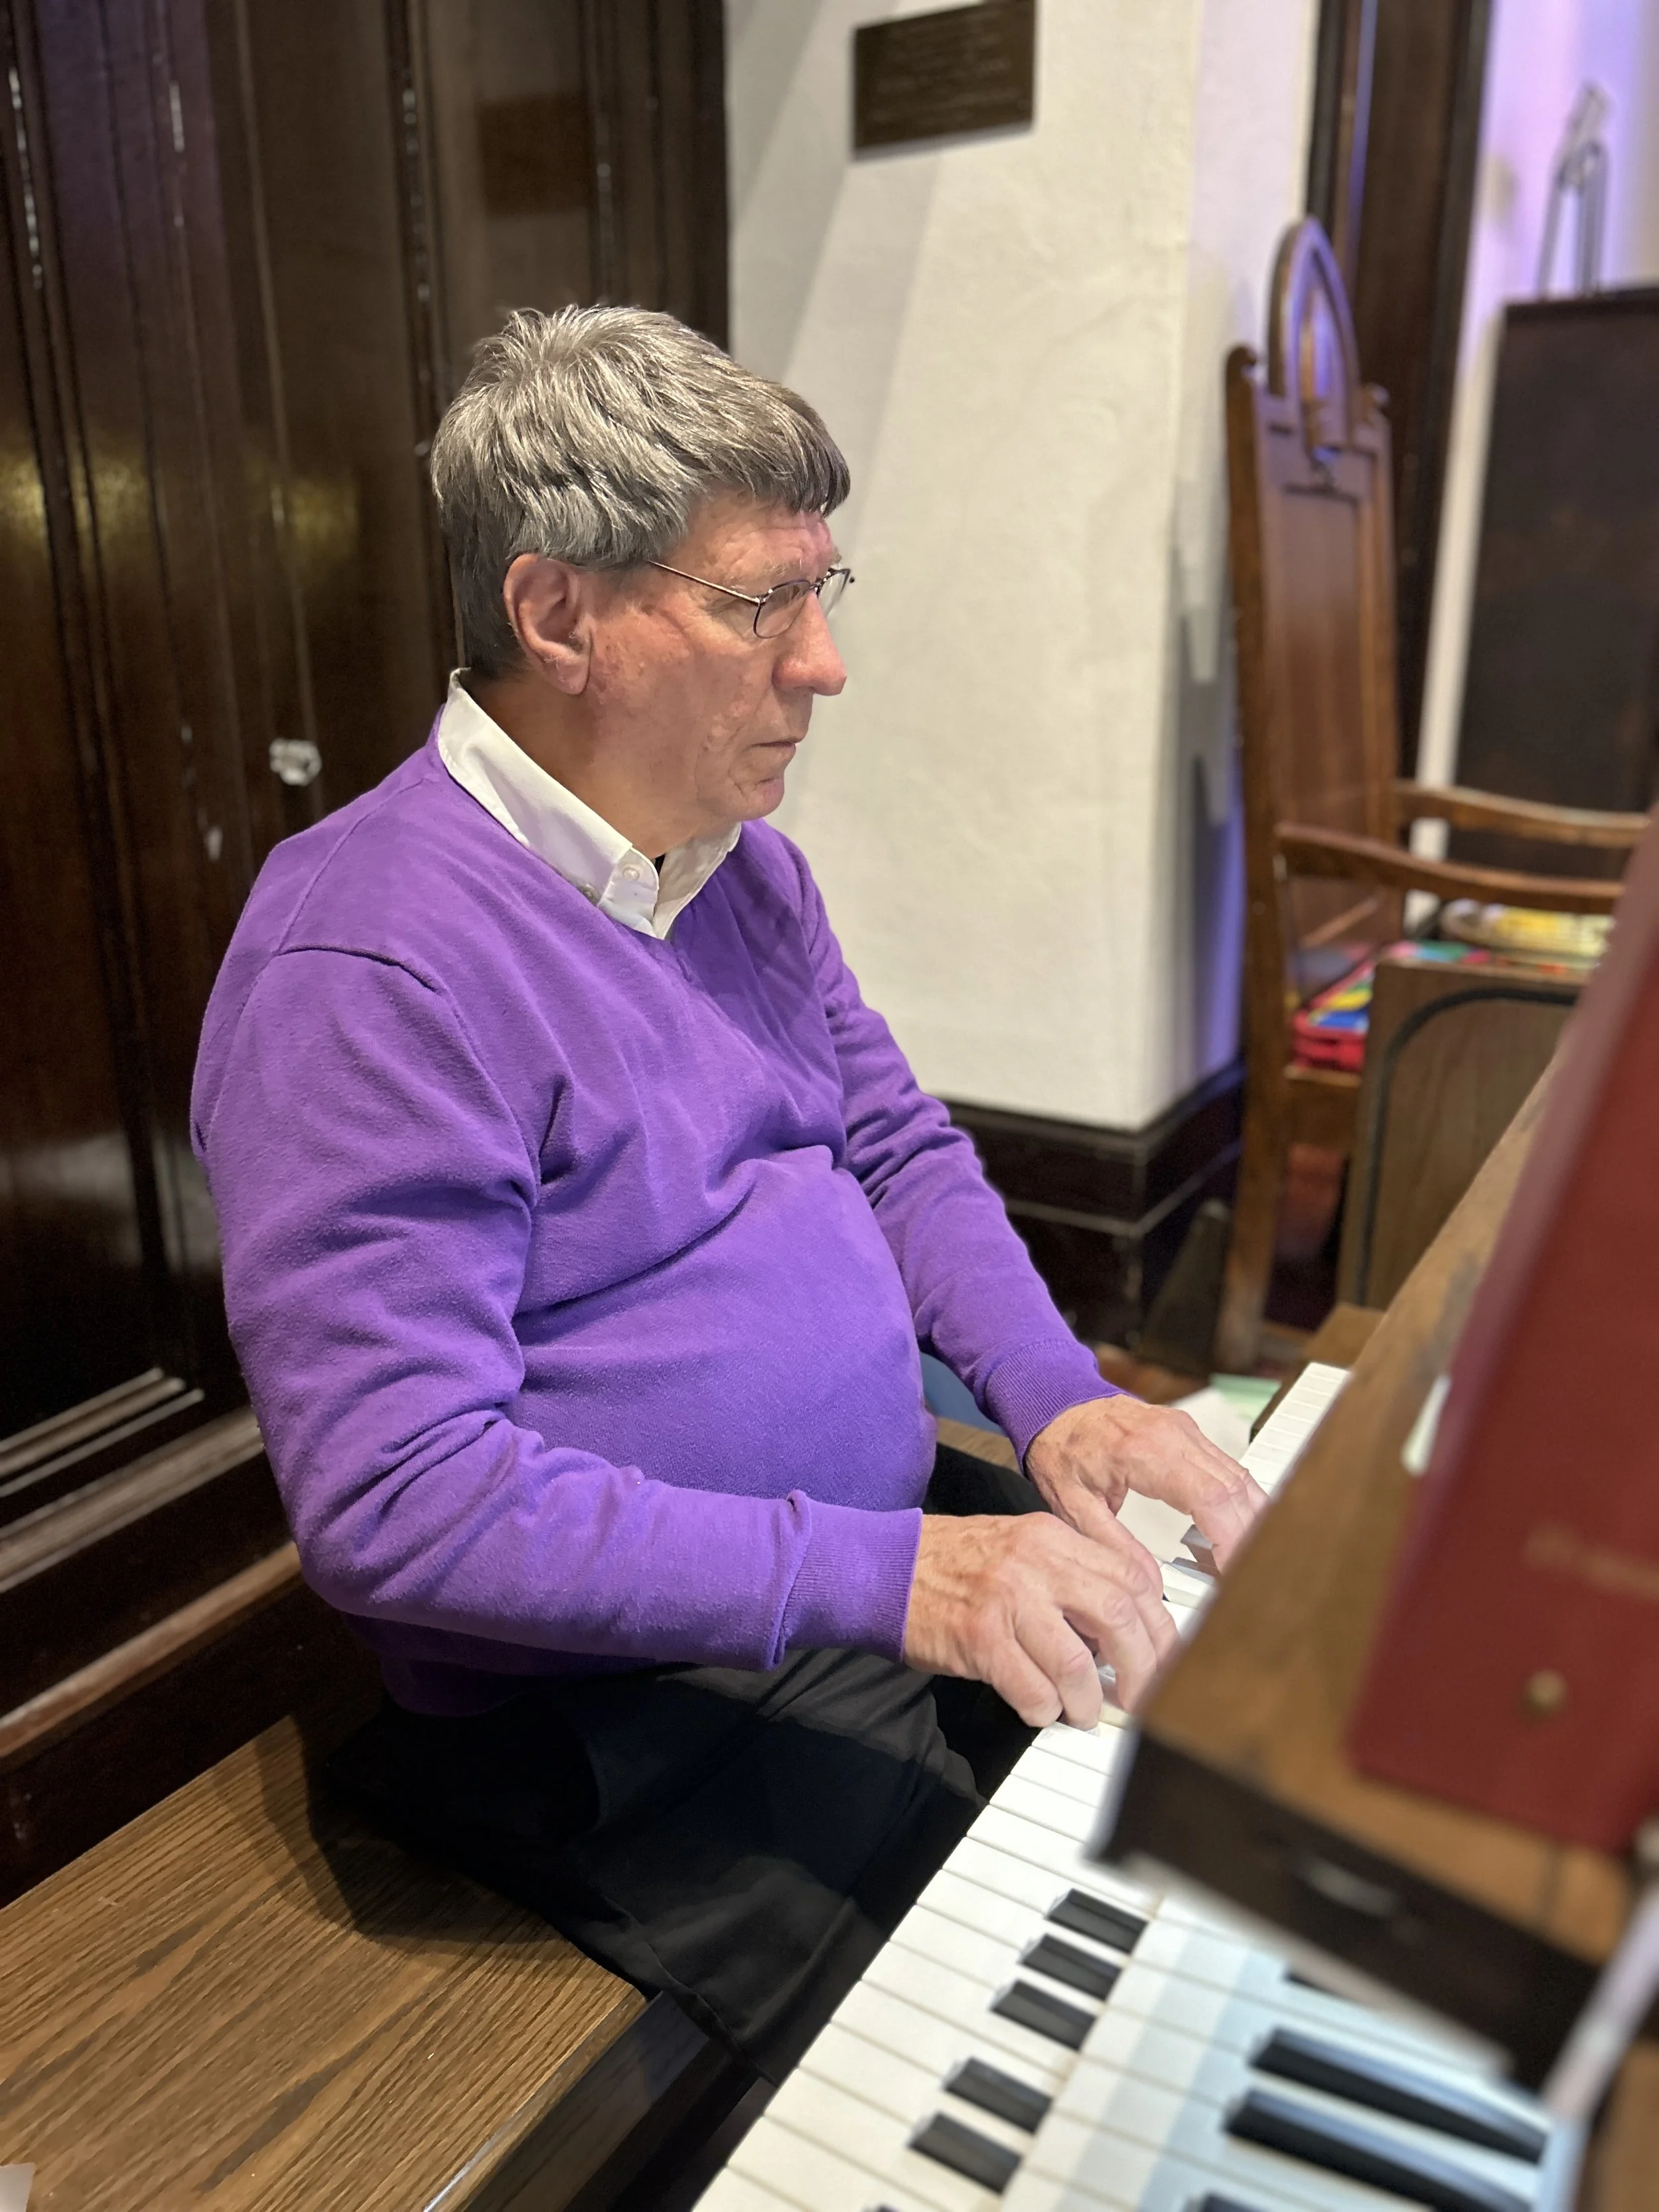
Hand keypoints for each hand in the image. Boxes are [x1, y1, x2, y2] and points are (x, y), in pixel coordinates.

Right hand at [901, 1511, 1180, 1725]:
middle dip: (1142, 1669)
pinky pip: (1031, 1688)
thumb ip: (1073, 1576)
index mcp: (1053, 1537)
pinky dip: (1043, 1710)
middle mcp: (1035, 1561)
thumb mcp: (1022, 1548)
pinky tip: (1038, 1709)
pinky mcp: (978, 1636)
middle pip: (1118, 1617)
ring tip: (1082, 1711)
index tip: (1163, 1658)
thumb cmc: (952, 1563)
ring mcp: (1006, 1598)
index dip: (1158, 1626)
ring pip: (1077, 1662)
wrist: (884, 1567)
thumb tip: (1124, 1629)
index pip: (1132, 1579)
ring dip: (1088, 1701)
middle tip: (1140, 1699)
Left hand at [1026, 1394, 1267, 1571]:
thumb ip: (1113, 1545)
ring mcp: (1185, 1430)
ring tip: (1242, 1562)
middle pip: (1234, 1489)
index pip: (1209, 1497)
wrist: (1055, 1405)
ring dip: (1249, 1520)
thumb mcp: (1071, 1506)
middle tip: (1241, 1578)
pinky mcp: (1190, 1433)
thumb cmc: (1060, 1449)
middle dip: (1246, 1537)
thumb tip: (1150, 1584)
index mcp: (1143, 1452)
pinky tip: (1238, 1530)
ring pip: (1239, 1477)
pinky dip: (1239, 1502)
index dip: (1231, 1538)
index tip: (1231, 1572)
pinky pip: (1229, 1468)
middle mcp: (1173, 1434)